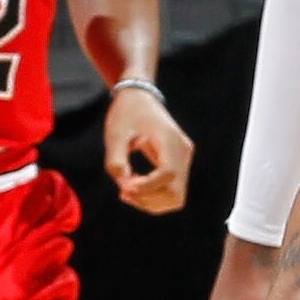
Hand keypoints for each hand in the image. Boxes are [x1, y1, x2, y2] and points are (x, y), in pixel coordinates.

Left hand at [106, 81, 190, 215]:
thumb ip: (116, 159)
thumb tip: (124, 186)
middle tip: (124, 191)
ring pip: (176, 197)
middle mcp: (183, 152)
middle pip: (176, 193)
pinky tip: (134, 188)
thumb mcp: (115, 133)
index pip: (168, 174)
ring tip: (127, 191)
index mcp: (169, 140)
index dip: (147, 187)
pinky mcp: (180, 163)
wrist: (140, 97)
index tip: (125, 187)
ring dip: (151, 202)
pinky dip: (154, 196)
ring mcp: (184, 159)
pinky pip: (173, 190)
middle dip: (149, 199)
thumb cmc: (126, 113)